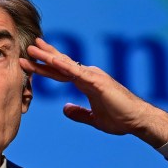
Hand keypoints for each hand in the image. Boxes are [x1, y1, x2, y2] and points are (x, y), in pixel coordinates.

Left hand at [19, 38, 167, 147]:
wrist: (138, 121)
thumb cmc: (121, 119)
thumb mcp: (94, 118)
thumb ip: (79, 113)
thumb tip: (65, 108)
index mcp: (87, 83)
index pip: (62, 73)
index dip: (46, 68)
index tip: (32, 62)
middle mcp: (89, 75)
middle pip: (62, 64)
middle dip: (44, 56)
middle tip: (29, 46)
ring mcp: (93, 76)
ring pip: (66, 65)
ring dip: (48, 57)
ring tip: (33, 49)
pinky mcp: (98, 82)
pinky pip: (77, 72)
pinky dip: (64, 66)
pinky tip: (52, 61)